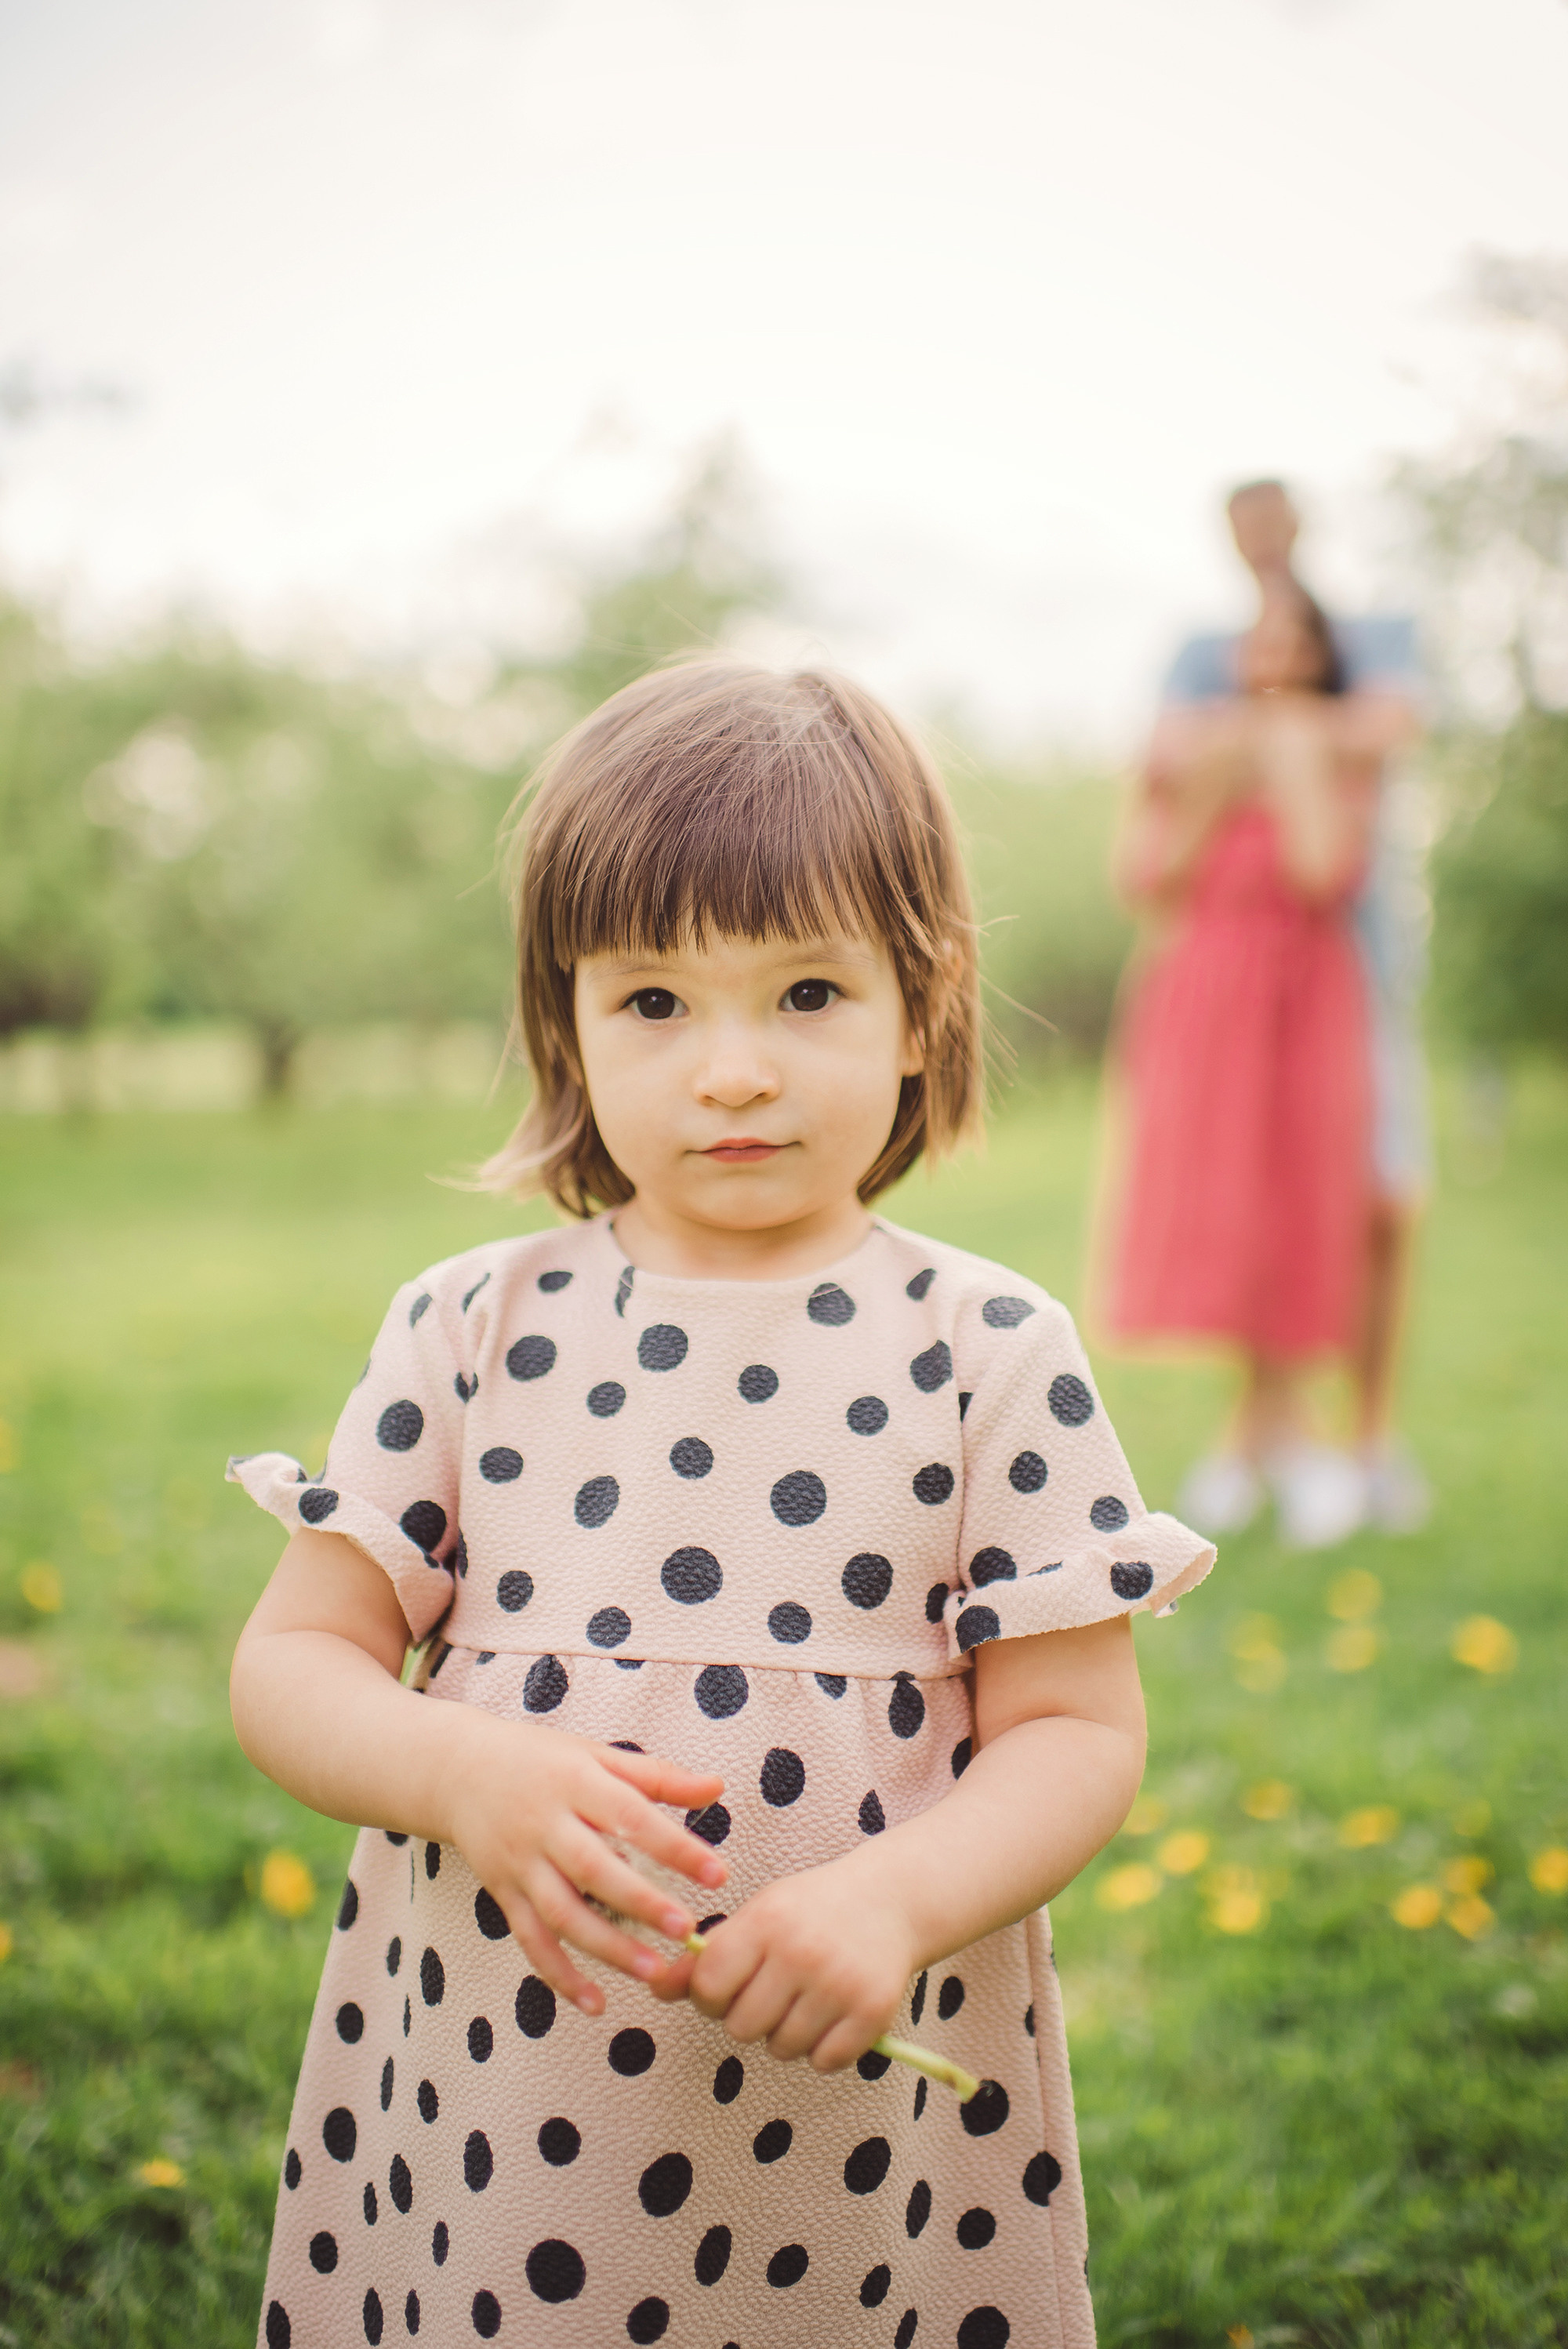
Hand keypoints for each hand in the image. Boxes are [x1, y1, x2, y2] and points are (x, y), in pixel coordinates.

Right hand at [442, 1713, 727, 2016]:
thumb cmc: (541, 1761)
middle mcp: (545, 1825)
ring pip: (563, 1913)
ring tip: (652, 1971)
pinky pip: (531, 1940)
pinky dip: (559, 1975)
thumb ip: (657, 1776)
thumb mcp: (596, 1755)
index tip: (717, 1873)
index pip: (630, 1816)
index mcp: (575, 1783)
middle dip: (640, 1903)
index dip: (674, 1846)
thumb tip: (716, 1788)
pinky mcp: (503, 1893)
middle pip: (593, 1869)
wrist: (459, 1771)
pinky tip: (594, 2003)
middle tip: (685, 1928)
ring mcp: (521, 1863)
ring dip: (607, 1947)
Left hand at [665, 1856, 917, 2073]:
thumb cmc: (809, 1911)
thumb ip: (706, 1957)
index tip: (730, 1984)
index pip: (708, 1986)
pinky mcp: (872, 2012)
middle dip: (749, 2017)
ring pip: (782, 2049)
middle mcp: (800, 1953)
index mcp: (766, 1922)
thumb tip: (655, 1988)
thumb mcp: (756, 1917)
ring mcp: (838, 1984)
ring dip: (787, 2034)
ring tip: (804, 1998)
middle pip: (741, 2027)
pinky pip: (825, 2062)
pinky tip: (832, 2015)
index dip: (710, 1996)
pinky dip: (824, 2049)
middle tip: (772, 1991)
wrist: (889, 1900)